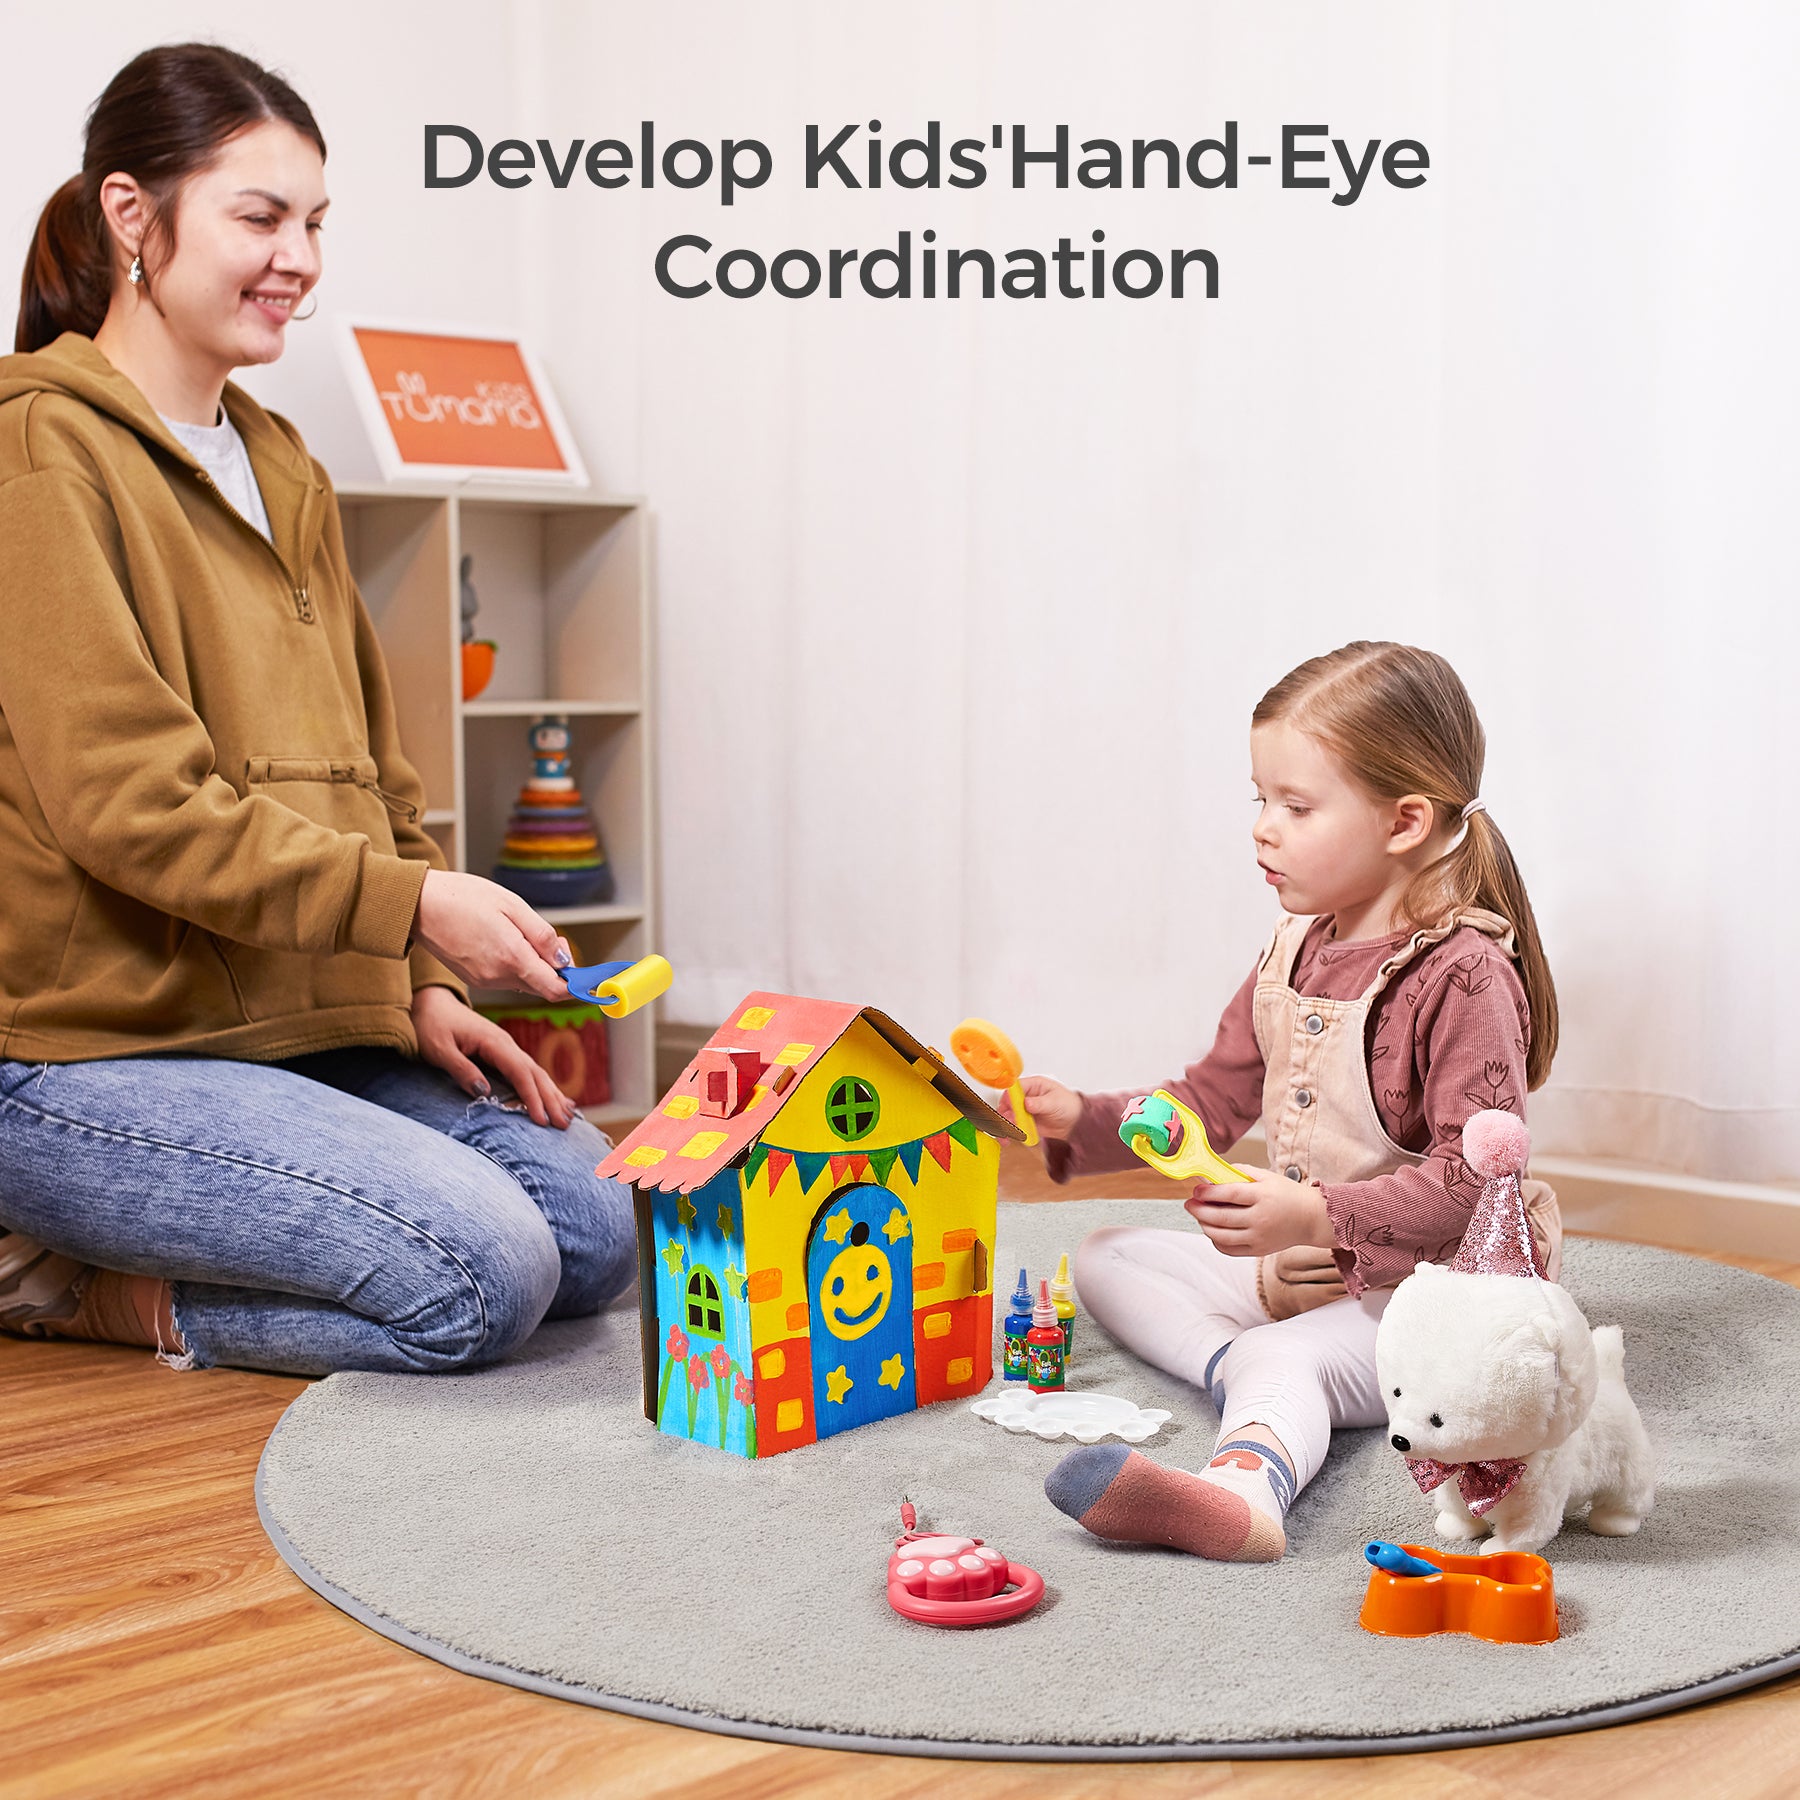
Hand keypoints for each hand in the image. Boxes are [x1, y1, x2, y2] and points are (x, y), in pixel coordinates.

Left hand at [412, 985, 576, 1128]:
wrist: (432, 1003)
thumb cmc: (432, 1025)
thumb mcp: (439, 1049)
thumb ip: (461, 1069)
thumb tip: (484, 1092)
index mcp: (493, 1042)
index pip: (520, 1072)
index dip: (532, 1097)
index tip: (541, 1119)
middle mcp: (507, 1044)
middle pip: (536, 1073)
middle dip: (551, 1099)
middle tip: (563, 1125)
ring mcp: (508, 1047)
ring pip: (537, 1072)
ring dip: (553, 1095)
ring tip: (568, 1117)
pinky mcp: (504, 1053)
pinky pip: (529, 1071)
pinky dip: (544, 1087)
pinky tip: (556, 1099)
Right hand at [414, 870, 570, 1001]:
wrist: (418, 904)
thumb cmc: (463, 898)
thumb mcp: (512, 906)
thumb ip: (541, 936)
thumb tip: (563, 960)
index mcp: (512, 958)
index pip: (556, 989)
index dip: (575, 983)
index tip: (586, 974)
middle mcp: (498, 977)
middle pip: (542, 985)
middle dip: (556, 968)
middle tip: (551, 939)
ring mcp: (484, 980)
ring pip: (524, 981)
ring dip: (535, 964)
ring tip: (523, 932)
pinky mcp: (474, 978)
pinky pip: (506, 977)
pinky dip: (515, 964)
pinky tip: (505, 939)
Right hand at [1012, 1074, 1082, 1138]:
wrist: (1076, 1123)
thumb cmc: (1069, 1105)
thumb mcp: (1055, 1102)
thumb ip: (1040, 1103)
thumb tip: (1026, 1102)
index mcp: (1033, 1085)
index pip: (1014, 1088)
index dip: (1009, 1097)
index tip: (1010, 1107)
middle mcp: (1026, 1097)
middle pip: (1007, 1103)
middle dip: (1005, 1113)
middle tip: (1010, 1122)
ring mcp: (1024, 1110)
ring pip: (1008, 1116)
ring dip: (1006, 1124)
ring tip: (1009, 1132)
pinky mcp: (1025, 1123)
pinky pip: (1013, 1127)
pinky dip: (1010, 1132)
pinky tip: (1010, 1137)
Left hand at [1185, 1166, 1332, 1258]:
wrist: (1311, 1219)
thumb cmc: (1288, 1195)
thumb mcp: (1267, 1176)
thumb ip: (1241, 1172)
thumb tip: (1214, 1174)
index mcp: (1262, 1196)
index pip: (1229, 1194)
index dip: (1208, 1192)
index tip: (1196, 1189)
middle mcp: (1260, 1219)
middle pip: (1221, 1217)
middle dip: (1199, 1210)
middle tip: (1189, 1204)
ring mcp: (1259, 1238)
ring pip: (1221, 1236)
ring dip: (1204, 1225)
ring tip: (1199, 1216)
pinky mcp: (1258, 1251)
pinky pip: (1229, 1249)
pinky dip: (1216, 1241)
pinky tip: (1212, 1230)